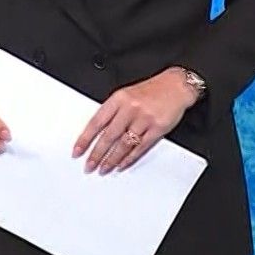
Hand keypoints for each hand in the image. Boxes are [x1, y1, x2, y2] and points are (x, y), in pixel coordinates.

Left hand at [73, 68, 199, 174]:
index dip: (85, 139)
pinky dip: (129, 158)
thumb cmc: (151, 91)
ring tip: (104, 168)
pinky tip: (122, 164)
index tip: (78, 151)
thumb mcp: (127, 94)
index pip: (97, 122)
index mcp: (119, 98)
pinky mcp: (157, 128)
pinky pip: (140, 147)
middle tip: (89, 166)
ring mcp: (144, 119)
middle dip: (97, 154)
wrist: (177, 85)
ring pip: (123, 144)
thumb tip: (97, 133)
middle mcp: (130, 108)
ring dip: (112, 159)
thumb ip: (113, 112)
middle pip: (109, 136)